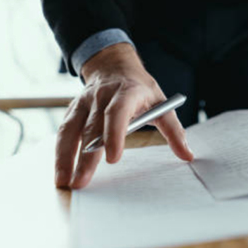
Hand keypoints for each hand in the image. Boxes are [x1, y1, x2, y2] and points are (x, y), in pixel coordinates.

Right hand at [55, 43, 193, 188]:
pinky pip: (63, 132)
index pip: (117, 112)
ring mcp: (84, 102)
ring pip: (71, 130)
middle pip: (91, 128)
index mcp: (126, 92)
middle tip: (82, 182)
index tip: (113, 159)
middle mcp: (101, 96)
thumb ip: (174, 131)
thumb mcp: (161, 104)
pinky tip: (59, 172)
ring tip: (63, 182)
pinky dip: (60, 152)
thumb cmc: (140, 89)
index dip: (114, 134)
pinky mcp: (72, 110)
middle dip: (85, 157)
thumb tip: (187, 155)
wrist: (114, 65)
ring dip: (65, 157)